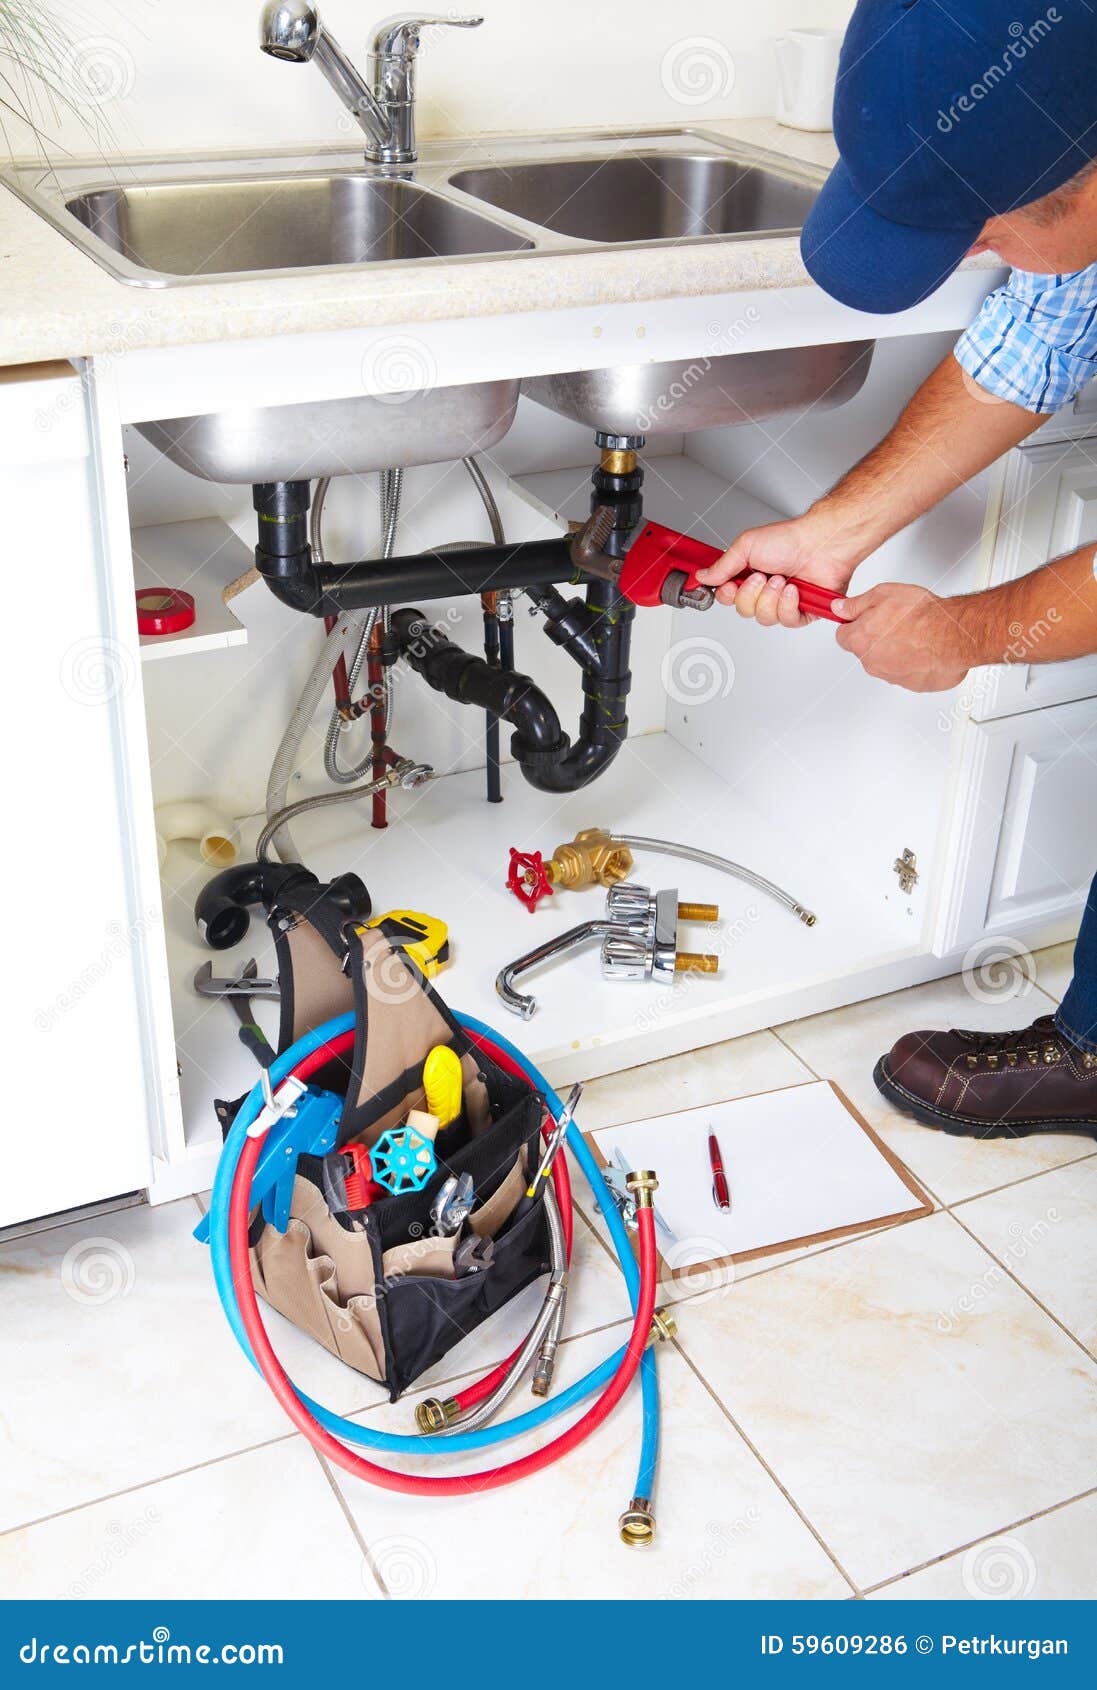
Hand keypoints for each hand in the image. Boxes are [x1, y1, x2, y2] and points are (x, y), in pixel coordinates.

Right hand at [695, 515, 855, 628]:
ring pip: (764, 618)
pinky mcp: (801, 612)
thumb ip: (722, 565)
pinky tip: (794, 590)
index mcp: (749, 574)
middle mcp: (764, 590)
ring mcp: (782, 602)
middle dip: (752, 594)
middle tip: (763, 576)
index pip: (727, 598)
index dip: (727, 595)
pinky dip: (788, 605)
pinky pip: (786, 622)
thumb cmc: (790, 540)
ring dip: (771, 598)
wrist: (821, 544)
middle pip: (744, 611)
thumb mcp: (746, 546)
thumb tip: (702, 576)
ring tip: (782, 580)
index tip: (730, 585)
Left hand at [834, 583, 971, 690]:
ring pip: (886, 663)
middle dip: (875, 638)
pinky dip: (914, 662)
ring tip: (914, 634)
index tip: (861, 619)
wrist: (951, 636)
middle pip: (865, 650)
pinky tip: (925, 647)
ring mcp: (892, 676)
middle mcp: (872, 663)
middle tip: (894, 623)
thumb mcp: (882, 594)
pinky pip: (908, 673)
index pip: (842, 636)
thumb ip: (856, 604)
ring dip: (895, 651)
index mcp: (860, 641)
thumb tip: (840, 608)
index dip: (853, 625)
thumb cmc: (920, 616)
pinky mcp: (913, 685)